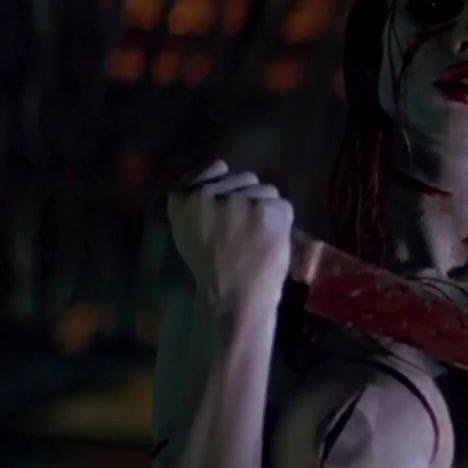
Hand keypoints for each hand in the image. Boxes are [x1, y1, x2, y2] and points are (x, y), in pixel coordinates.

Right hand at [167, 160, 293, 327]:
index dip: (225, 183)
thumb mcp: (188, 232)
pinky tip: (270, 242)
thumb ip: (199, 205)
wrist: (232, 299)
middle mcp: (211, 193)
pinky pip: (283, 205)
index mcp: (185, 199)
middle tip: (244, 229)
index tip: (228, 203)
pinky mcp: (268, 208)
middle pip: (244, 177)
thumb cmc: (211, 272)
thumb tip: (218, 179)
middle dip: (247, 197)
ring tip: (257, 238)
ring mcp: (241, 199)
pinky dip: (282, 223)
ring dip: (266, 208)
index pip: (214, 168)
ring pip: (265, 190)